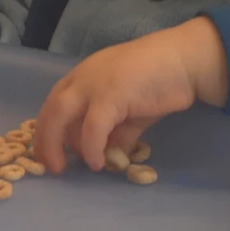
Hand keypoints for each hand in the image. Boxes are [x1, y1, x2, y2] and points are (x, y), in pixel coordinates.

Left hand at [33, 17, 229, 173]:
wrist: (184, 62)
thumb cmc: (158, 82)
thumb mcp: (130, 112)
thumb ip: (116, 133)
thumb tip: (109, 158)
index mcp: (82, 78)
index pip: (53, 105)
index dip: (47, 132)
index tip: (47, 156)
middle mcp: (82, 78)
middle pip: (50, 111)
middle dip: (45, 142)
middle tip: (50, 167)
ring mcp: (94, 84)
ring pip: (60, 116)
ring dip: (57, 145)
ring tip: (66, 168)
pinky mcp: (111, 94)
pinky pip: (92, 127)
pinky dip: (91, 148)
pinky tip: (97, 163)